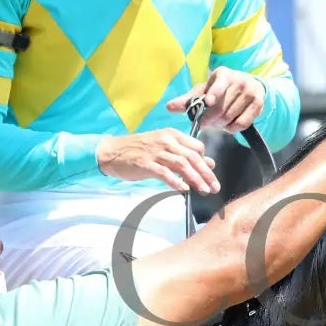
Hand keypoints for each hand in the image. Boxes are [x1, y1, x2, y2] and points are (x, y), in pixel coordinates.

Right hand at [96, 129, 220, 193]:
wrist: (111, 152)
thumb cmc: (139, 150)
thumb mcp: (164, 148)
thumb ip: (185, 154)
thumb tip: (209, 162)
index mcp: (172, 135)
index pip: (196, 146)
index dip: (206, 161)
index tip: (210, 174)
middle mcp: (165, 141)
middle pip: (192, 157)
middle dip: (206, 173)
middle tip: (215, 187)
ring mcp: (155, 152)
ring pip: (182, 165)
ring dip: (195, 179)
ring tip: (204, 190)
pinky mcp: (145, 163)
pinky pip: (164, 173)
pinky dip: (176, 181)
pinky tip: (184, 189)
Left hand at [167, 66, 265, 132]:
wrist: (250, 85)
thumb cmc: (221, 89)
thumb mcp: (204, 90)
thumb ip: (188, 100)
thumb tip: (169, 107)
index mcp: (223, 74)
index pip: (219, 85)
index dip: (214, 94)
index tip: (208, 102)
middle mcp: (239, 81)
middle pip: (221, 108)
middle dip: (211, 119)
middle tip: (206, 123)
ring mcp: (250, 92)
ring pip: (230, 117)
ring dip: (221, 124)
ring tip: (218, 121)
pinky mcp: (258, 103)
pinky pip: (242, 123)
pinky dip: (232, 128)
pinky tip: (229, 124)